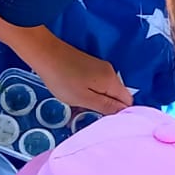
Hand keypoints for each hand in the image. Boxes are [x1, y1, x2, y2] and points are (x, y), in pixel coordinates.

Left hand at [16, 35, 132, 115]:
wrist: (45, 53)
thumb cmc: (62, 78)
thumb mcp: (84, 98)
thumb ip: (106, 106)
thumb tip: (124, 112)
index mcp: (112, 80)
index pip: (128, 102)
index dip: (119, 114)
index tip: (105, 121)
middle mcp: (110, 72)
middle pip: (117, 97)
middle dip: (105, 109)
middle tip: (88, 116)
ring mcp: (100, 68)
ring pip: (105, 92)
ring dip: (95, 102)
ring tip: (77, 108)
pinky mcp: (89, 66)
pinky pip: (96, 85)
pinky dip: (88, 93)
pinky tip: (74, 97)